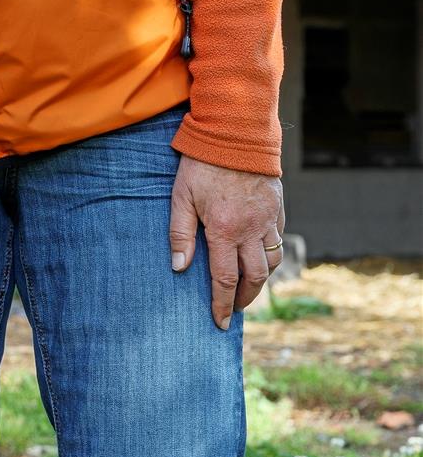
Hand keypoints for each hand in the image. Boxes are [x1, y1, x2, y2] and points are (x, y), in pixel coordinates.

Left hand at [169, 155, 284, 329]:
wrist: (236, 133)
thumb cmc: (202, 165)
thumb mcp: (181, 197)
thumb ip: (180, 233)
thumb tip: (179, 267)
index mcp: (225, 230)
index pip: (224, 278)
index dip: (222, 304)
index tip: (220, 323)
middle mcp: (251, 229)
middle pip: (254, 276)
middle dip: (244, 298)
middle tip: (234, 309)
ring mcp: (268, 219)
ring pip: (271, 261)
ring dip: (259, 279)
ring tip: (246, 288)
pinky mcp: (277, 208)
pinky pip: (278, 240)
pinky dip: (270, 255)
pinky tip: (258, 257)